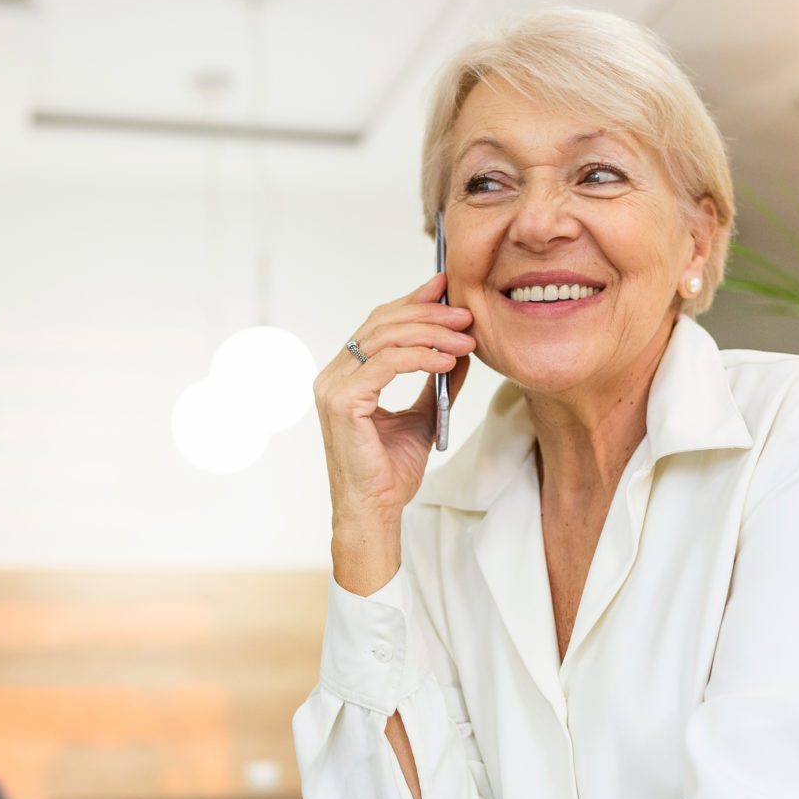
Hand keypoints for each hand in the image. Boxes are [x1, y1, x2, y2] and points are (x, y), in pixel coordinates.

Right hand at [314, 271, 473, 584]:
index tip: (446, 287)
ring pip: (385, 338)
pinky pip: (386, 363)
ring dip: (431, 333)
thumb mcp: (425, 416)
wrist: (376, 511)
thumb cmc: (391, 470)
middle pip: (382, 324)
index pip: (379, 324)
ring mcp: (333, 387)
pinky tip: (448, 360)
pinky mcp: (343, 402)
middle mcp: (334, 375)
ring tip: (465, 338)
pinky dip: (420, 357)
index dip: (413, 302)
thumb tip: (461, 348)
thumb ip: (438, 381)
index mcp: (346, 374)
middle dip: (428, 313)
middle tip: (465, 313)